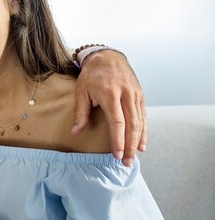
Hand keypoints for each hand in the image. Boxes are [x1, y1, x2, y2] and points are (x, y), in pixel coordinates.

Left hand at [72, 50, 145, 166]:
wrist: (107, 56)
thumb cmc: (91, 75)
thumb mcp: (81, 92)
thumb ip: (81, 113)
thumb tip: (75, 132)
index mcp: (111, 94)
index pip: (117, 122)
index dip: (118, 140)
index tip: (116, 155)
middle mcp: (127, 95)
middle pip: (132, 125)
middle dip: (129, 146)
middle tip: (125, 162)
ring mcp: (136, 95)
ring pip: (140, 122)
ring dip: (137, 141)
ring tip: (133, 157)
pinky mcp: (140, 96)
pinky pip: (143, 116)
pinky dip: (143, 131)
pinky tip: (141, 144)